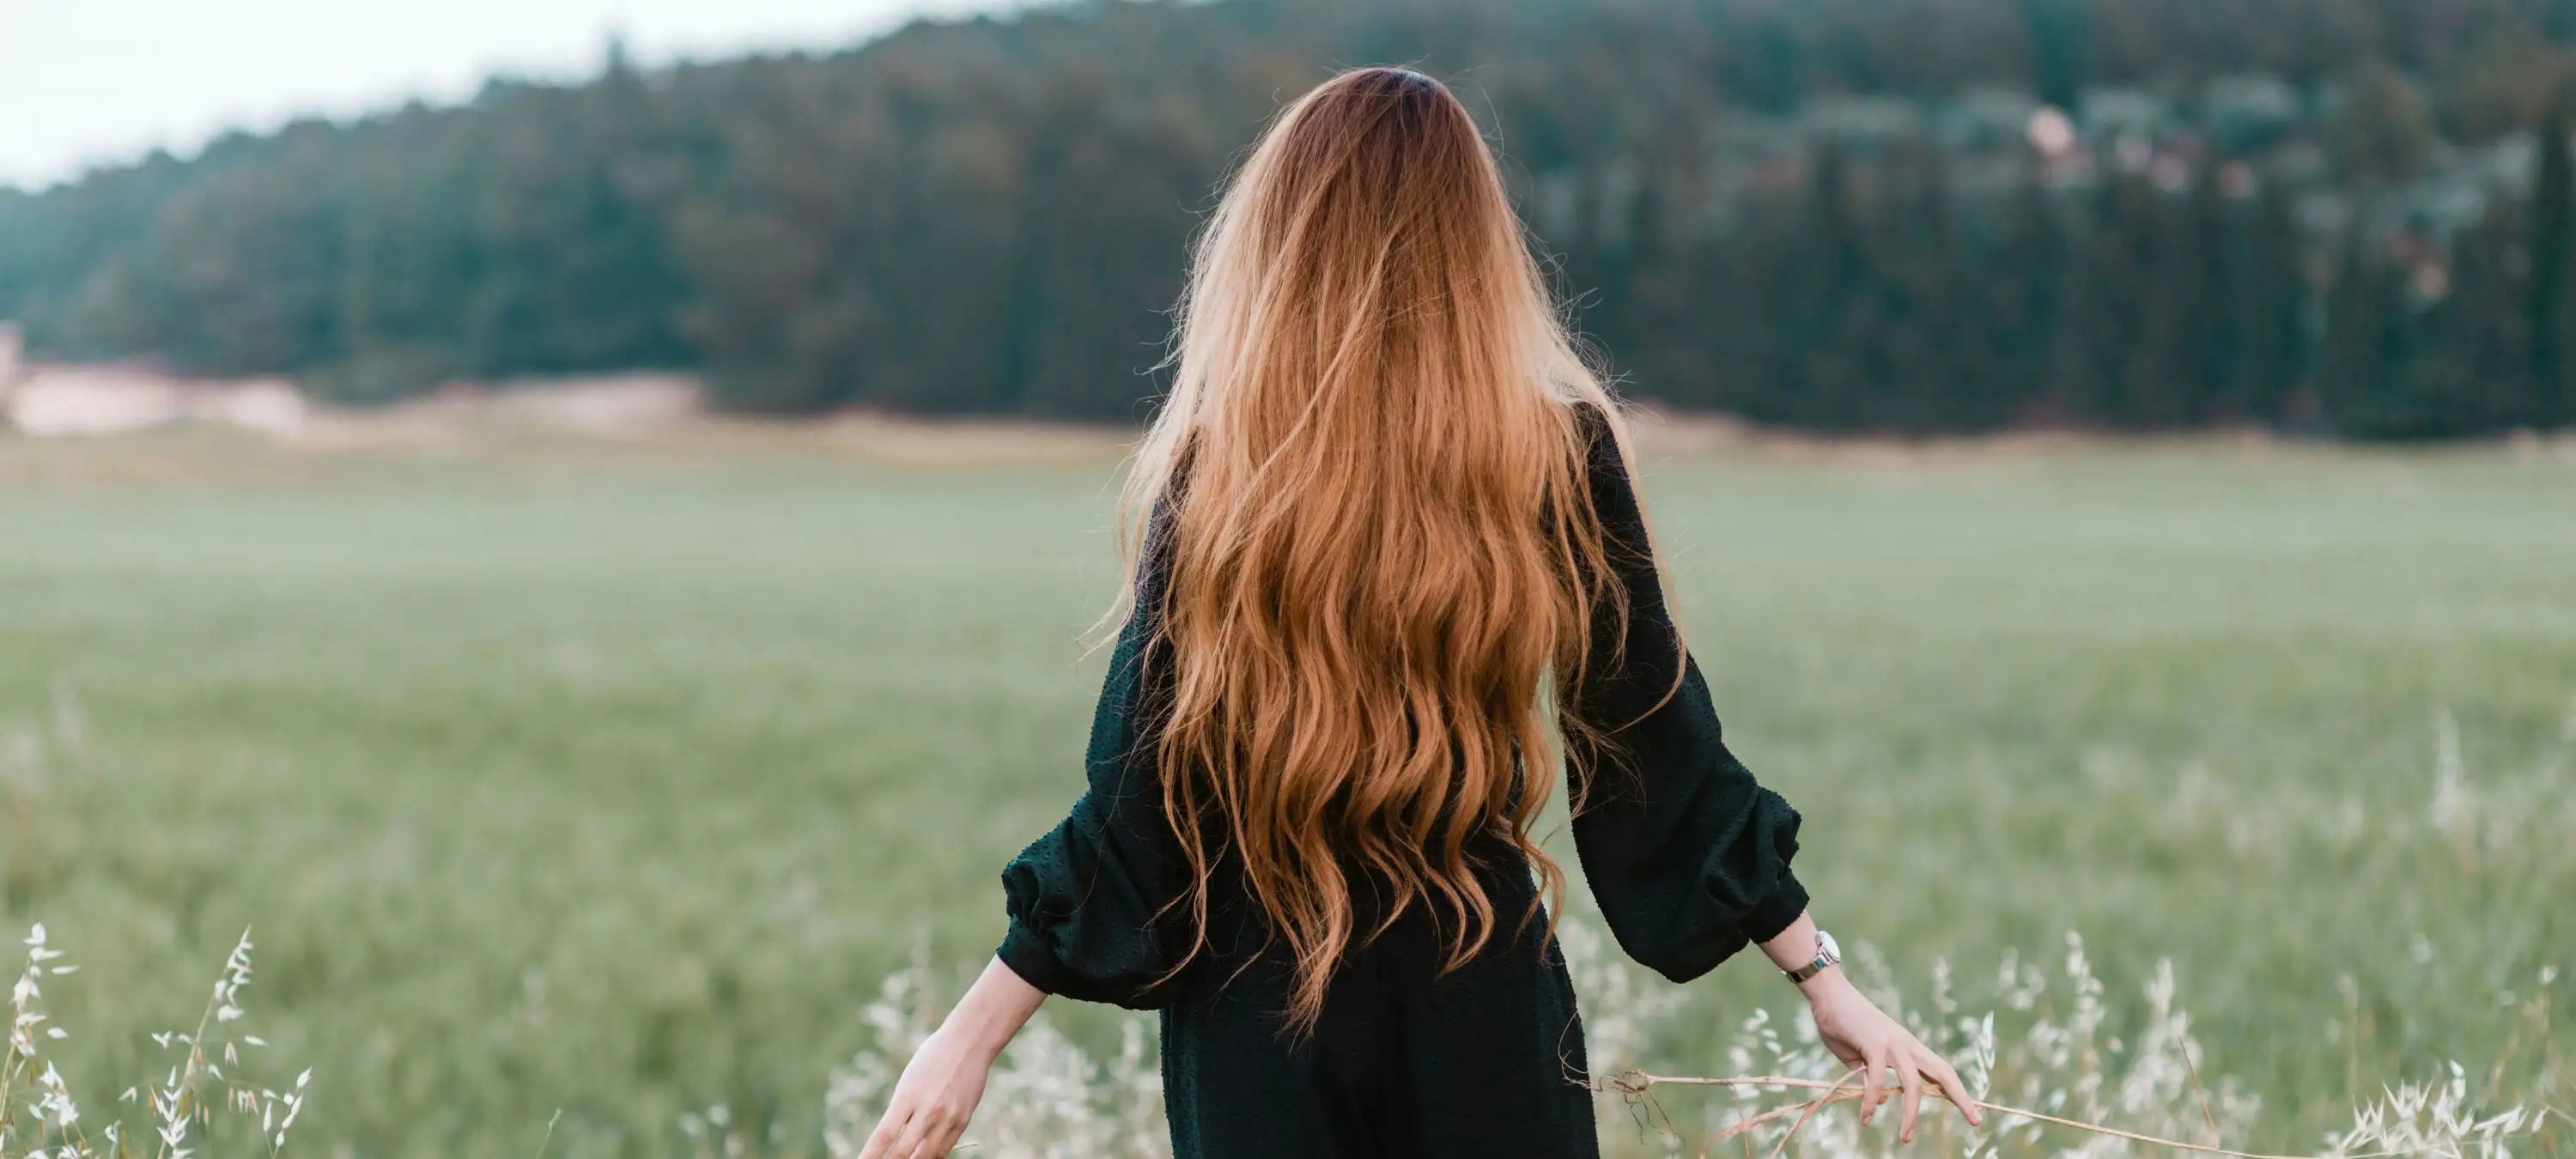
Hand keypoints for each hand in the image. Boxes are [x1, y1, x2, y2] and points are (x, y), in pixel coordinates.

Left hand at [858, 1026, 993, 1158]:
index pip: (884, 1135)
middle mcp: (928, 1110)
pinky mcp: (963, 1121)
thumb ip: (902, 1111)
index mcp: (908, 1095)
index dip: (870, 1155)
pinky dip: (931, 1157)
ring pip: (926, 1156)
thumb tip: (894, 1141)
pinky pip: (945, 1149)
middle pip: (903, 1152)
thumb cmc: (933, 1058)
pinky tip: (923, 1157)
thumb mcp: (909, 1081)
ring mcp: (948, 1118)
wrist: (969, 1042)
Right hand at [1803, 971, 1983, 1141]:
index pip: (1940, 1070)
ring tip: (1906, 1137)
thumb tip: (1882, 1102)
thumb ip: (1871, 1078)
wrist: (1828, 994)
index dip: (1957, 1090)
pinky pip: (1877, 1079)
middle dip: (1960, 1097)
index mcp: (1908, 1047)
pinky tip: (1866, 1117)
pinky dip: (1871, 1100)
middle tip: (1976, 1121)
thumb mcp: (1860, 1058)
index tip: (1972, 1110)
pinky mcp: (1874, 1044)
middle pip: (1942, 1073)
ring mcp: (1893, 1044)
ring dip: (1911, 1113)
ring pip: (1913, 1083)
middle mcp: (1907, 1045)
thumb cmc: (1842, 1024)